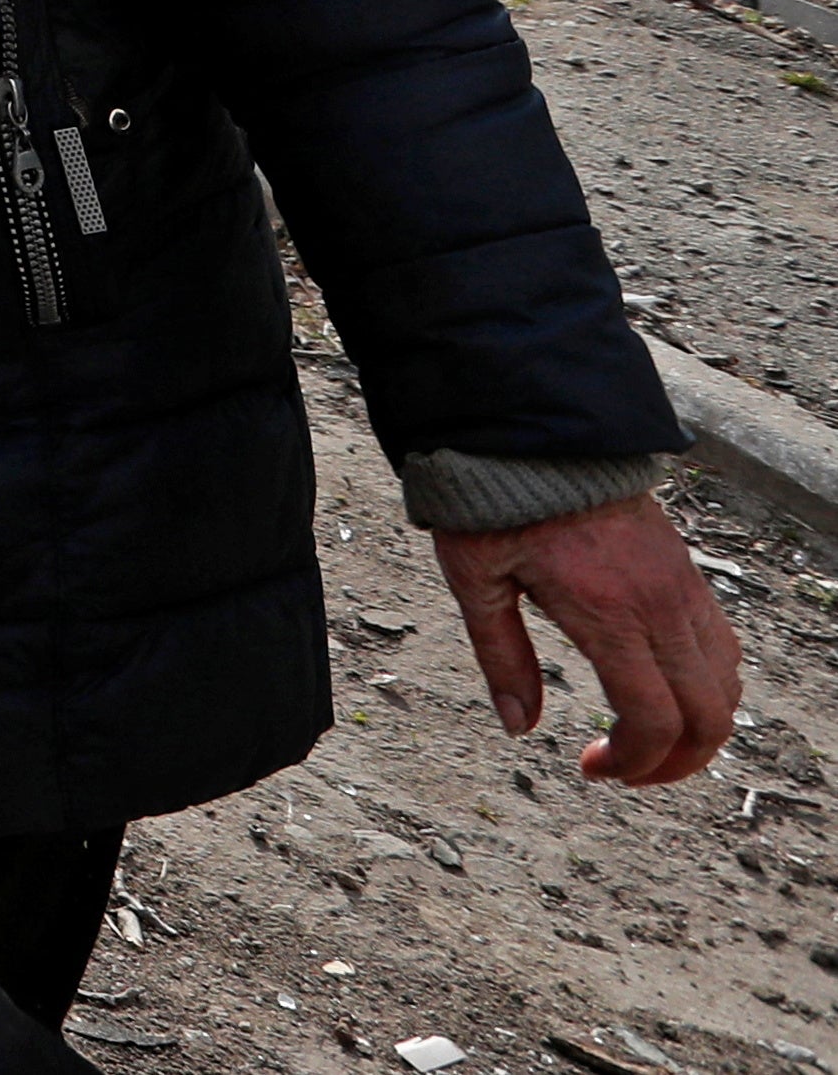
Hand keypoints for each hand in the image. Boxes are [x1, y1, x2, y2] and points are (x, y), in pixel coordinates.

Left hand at [436, 492, 740, 784]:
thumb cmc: (496, 502)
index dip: (636, 763)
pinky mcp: (688, 574)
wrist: (536, 432)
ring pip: (727, 686)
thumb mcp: (476, 579)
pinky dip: (710, 687)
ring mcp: (682, 589)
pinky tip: (666, 693)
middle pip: (710, 717)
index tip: (594, 769)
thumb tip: (519, 726)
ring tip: (647, 741)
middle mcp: (659, 606)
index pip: (655, 719)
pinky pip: (723, 647)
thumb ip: (500, 656)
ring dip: (700, 729)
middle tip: (627, 771)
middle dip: (677, 764)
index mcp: (608, 614)